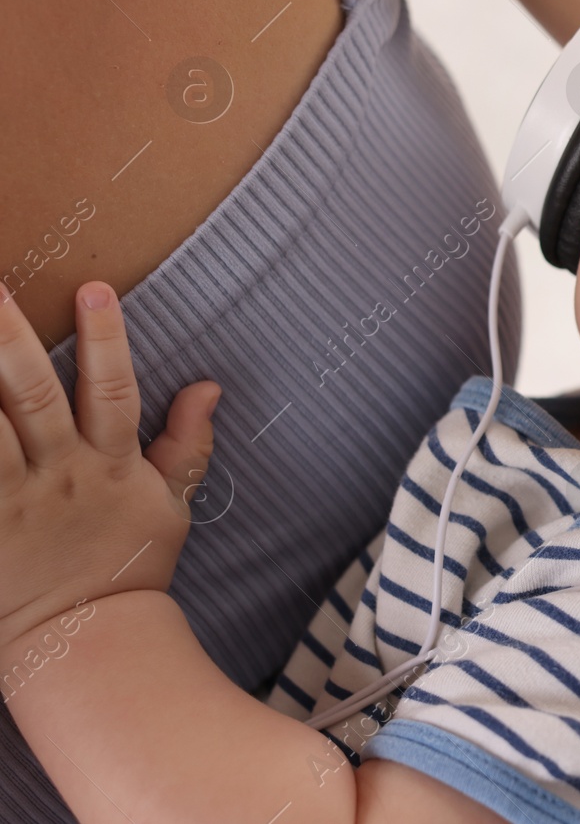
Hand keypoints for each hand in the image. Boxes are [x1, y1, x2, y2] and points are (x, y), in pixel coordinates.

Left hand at [0, 281, 218, 651]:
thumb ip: (187, 443)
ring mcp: (11, 503)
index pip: (111, 391)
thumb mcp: (171, 505)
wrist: (83, 643)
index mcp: (109, 465)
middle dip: (9, 338)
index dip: (106, 340)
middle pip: (30, 396)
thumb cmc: (127, 566)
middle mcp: (58, 476)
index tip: (95, 289)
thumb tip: (208, 386)